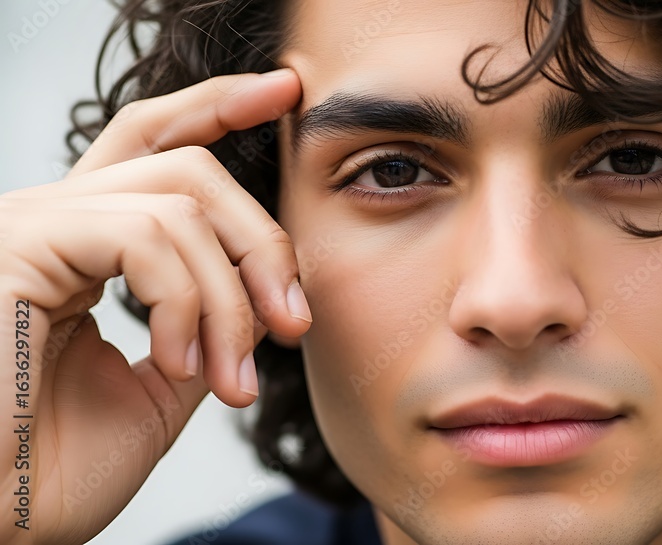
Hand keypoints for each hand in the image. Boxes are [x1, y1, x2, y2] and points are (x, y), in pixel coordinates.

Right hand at [0, 68, 307, 544]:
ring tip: (232, 377)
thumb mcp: (164, 384)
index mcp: (85, 243)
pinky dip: (187, 303)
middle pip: (191, 167)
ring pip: (182, 201)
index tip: (283, 93)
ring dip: (231, 297)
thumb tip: (262, 291)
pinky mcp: (20, 241)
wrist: (0, 522)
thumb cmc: (54, 468)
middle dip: (263, 241)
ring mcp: (34, 224)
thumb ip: (210, 321)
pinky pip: (146, 234)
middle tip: (294, 323)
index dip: (218, 108)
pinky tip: (178, 362)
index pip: (156, 146)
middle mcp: (56, 218)